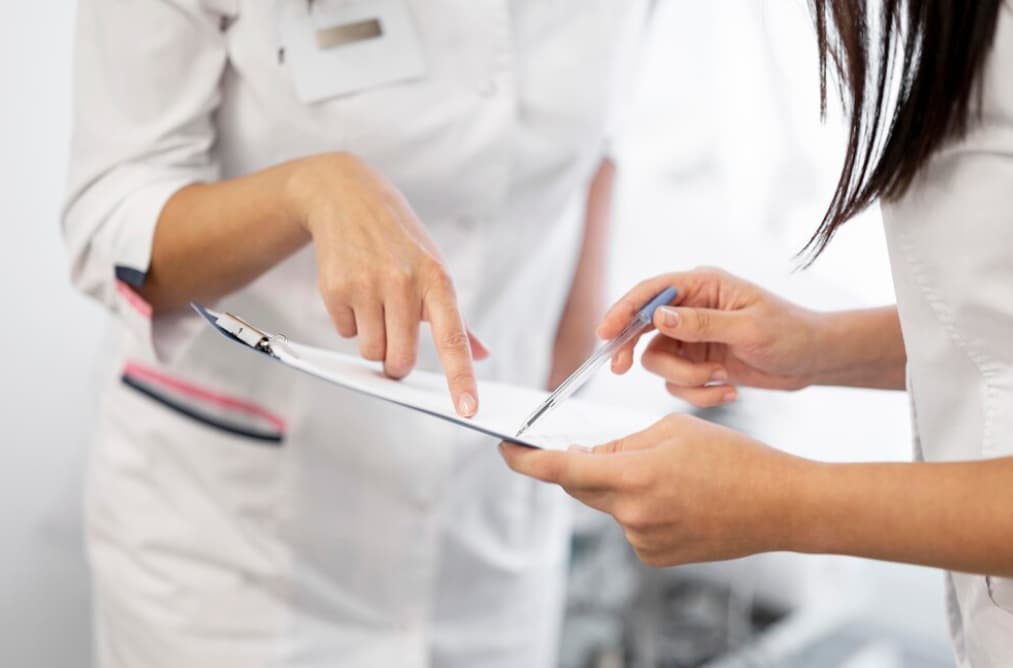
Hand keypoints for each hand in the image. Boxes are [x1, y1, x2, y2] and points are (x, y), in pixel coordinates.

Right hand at [287, 153, 487, 416]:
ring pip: (369, 351)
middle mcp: (404, 283)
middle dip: (395, 363)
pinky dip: (348, 322)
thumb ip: (456, 318)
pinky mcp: (335, 287)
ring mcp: (367, 285)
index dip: (461, 378)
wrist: (347, 196)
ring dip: (371, 340)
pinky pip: (343, 333)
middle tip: (394, 344)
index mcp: (437, 281)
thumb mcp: (434, 268)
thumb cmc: (400, 240)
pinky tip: (353, 291)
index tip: (468, 410)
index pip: (453, 339)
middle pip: (398, 360)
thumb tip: (482, 354)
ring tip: (373, 305)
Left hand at [500, 414, 809, 566]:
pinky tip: (676, 499)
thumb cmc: (732, 458)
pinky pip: (630, 525)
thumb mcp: (673, 430)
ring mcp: (644, 541)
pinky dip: (638, 508)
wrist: (780, 506)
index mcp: (636, 475)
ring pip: (609, 505)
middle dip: (580, 467)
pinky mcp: (656, 557)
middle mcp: (633, 515)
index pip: (562, 470)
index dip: (526, 461)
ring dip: (619, 487)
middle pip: (581, 488)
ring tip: (668, 474)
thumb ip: (622, 443)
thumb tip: (587, 456)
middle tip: (592, 447)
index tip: (505, 450)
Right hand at [599, 268, 822, 406]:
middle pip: (642, 327)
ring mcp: (692, 337)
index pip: (650, 292)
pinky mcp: (698, 363)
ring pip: (658, 362)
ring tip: (719, 379)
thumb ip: (700, 323)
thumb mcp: (748, 328)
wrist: (815, 362)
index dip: (623, 311)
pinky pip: (677, 383)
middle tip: (619, 369)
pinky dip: (698, 392)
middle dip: (632, 350)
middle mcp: (691, 308)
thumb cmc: (791, 334)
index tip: (605, 333)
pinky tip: (729, 389)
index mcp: (702, 286)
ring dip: (685, 379)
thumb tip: (658, 317)